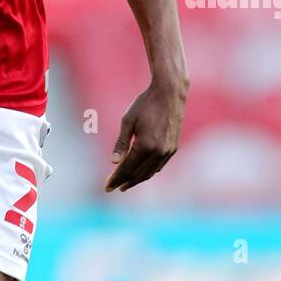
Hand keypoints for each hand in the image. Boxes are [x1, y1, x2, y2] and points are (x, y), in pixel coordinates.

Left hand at [105, 77, 187, 192]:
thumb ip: (121, 144)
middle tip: (112, 188)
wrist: (170, 93)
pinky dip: (148, 172)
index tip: (107, 187)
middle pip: (138, 174)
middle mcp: (158, 152)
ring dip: (136, 179)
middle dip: (124, 182)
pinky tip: (142, 174)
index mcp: (145, 146)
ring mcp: (168, 151)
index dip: (116, 179)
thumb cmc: (145, 104)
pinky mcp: (173, 147)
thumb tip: (114, 163)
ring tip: (125, 185)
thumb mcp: (127, 121)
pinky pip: (159, 166)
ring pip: (150, 172)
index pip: (127, 169)